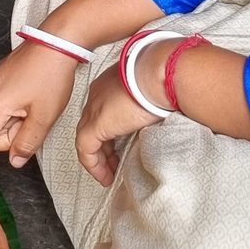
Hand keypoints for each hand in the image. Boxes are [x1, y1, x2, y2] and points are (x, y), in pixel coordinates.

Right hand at [0, 40, 79, 193]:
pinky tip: (30, 100)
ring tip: (34, 106)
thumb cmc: (50, 75)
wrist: (55, 42)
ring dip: (14, 124)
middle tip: (35, 120)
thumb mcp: (44, 116)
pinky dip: (14, 113)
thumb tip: (15, 160)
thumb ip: (27, 143)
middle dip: (12, 137)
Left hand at [74, 59, 163, 187]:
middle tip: (113, 164)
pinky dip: (93, 165)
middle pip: (92, 126)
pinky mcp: (96, 124)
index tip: (118, 147)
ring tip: (108, 175)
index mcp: (110, 84)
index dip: (109, 132)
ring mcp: (94, 109)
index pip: (102, 112)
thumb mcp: (153, 92)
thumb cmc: (163, 77)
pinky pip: (86, 150)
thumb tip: (157, 117)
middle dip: (103, 148)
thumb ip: (147, 105)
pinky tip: (104, 176)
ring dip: (97, 160)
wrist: (159, 71)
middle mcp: (98, 95)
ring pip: (86, 139)